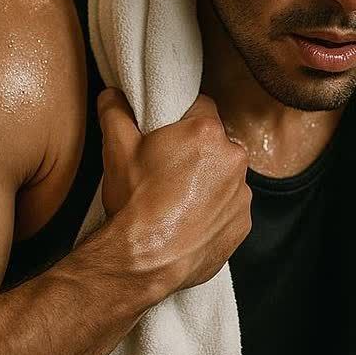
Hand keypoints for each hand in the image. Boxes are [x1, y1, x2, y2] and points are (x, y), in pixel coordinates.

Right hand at [96, 88, 251, 290]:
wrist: (145, 260)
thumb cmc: (135, 203)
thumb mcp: (116, 149)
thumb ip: (116, 112)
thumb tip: (112, 94)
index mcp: (207, 132)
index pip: (201, 108)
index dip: (182, 120)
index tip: (168, 136)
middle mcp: (234, 159)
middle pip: (217, 144)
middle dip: (197, 153)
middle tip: (168, 171)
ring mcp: (242, 194)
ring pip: (225, 177)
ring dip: (209, 183)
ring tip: (178, 201)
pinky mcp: (243, 224)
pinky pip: (231, 209)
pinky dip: (215, 212)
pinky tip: (190, 221)